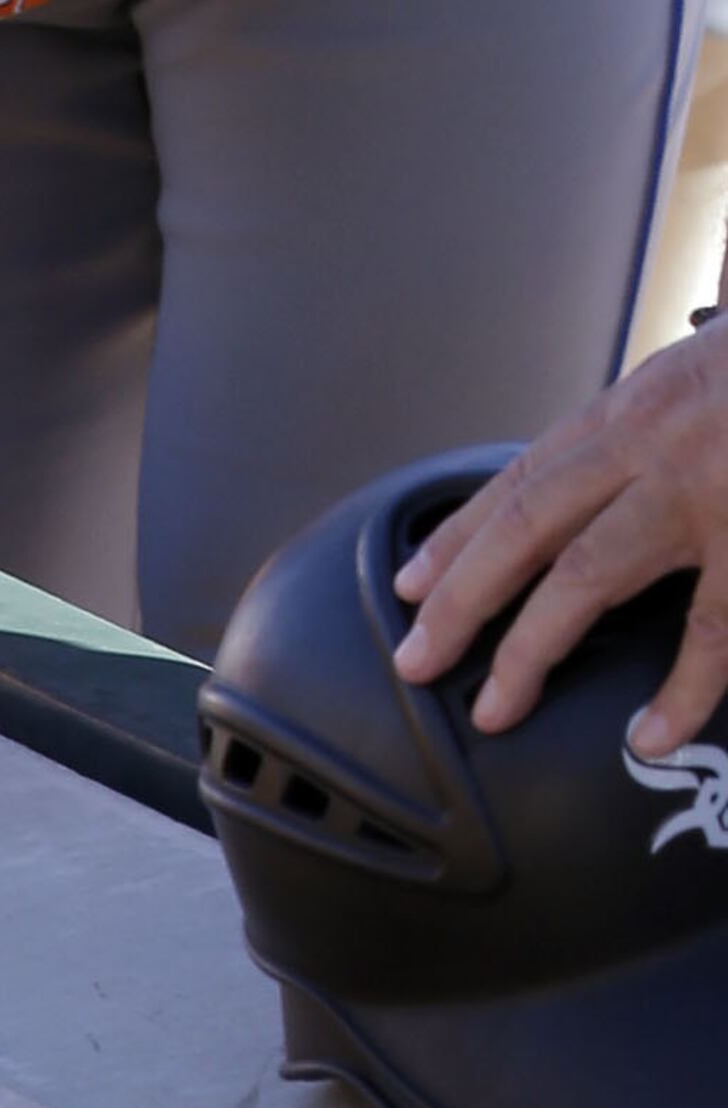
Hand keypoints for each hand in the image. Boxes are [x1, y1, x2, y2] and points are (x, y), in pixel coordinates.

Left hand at [392, 334, 727, 749]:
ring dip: (531, 647)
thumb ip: (658, 425)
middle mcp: (655, 442)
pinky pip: (714, 626)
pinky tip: (651, 733)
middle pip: (528, 526)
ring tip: (495, 709)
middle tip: (416, 660)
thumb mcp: (708, 374)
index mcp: (639, 408)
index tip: (410, 585)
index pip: (524, 478)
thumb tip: (605, 480)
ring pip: (589, 575)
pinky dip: (682, 688)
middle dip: (462, 596)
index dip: (460, 536)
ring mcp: (707, 490)